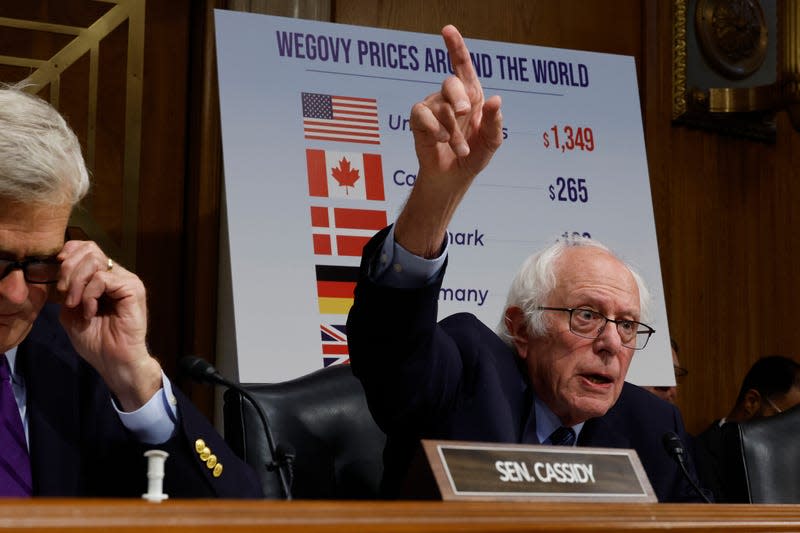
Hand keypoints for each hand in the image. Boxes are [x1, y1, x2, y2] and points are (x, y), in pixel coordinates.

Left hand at [56, 240, 161, 410]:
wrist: (114, 361)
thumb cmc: (97, 341)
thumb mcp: (71, 312)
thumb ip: (67, 290)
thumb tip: (60, 271)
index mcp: (106, 277)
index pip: (88, 248)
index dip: (70, 252)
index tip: (57, 272)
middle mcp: (118, 275)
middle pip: (90, 249)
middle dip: (68, 269)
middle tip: (64, 293)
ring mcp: (128, 281)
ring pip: (95, 261)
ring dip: (76, 283)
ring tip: (75, 304)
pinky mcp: (133, 290)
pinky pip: (102, 279)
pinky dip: (89, 295)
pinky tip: (90, 311)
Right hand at [395, 25, 502, 256]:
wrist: (453, 178)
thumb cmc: (474, 157)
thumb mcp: (492, 142)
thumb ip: (495, 121)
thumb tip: (496, 99)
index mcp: (471, 96)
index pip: (462, 66)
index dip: (455, 46)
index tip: (447, 29)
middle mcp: (450, 98)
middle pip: (451, 82)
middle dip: (459, 98)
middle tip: (465, 113)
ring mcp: (433, 107)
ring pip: (441, 106)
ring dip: (452, 131)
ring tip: (461, 149)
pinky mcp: (419, 120)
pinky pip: (423, 115)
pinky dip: (435, 128)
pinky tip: (441, 141)